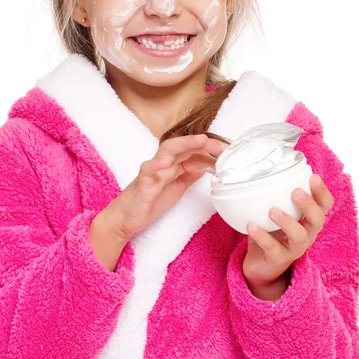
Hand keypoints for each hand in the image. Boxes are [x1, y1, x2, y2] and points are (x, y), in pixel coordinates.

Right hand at [101, 134, 228, 240]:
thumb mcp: (179, 186)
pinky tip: (165, 162)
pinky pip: (148, 169)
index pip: (196, 152)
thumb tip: (210, 165)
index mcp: (175, 164)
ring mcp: (153, 170)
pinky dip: (156, 164)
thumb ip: (192, 173)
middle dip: (206, 144)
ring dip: (185, 143)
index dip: (214, 151)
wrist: (127, 217)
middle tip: (226, 147)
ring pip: (168, 150)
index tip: (232, 153)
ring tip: (201, 140)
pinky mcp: (141, 182)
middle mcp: (165, 162)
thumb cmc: (151, 200)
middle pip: (186, 146)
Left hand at [242, 174, 333, 290]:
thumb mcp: (275, 212)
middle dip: (309, 205)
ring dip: (287, 221)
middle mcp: (306, 234)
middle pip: (317, 220)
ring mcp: (294, 248)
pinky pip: (273, 248)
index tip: (313, 177)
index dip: (322, 192)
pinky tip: (251, 225)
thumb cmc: (271, 233)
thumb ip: (273, 194)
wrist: (260, 266)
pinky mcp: (279, 259)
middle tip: (296, 192)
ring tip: (272, 210)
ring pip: (299, 236)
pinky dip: (262, 236)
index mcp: (308, 220)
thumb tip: (259, 164)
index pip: (324, 205)